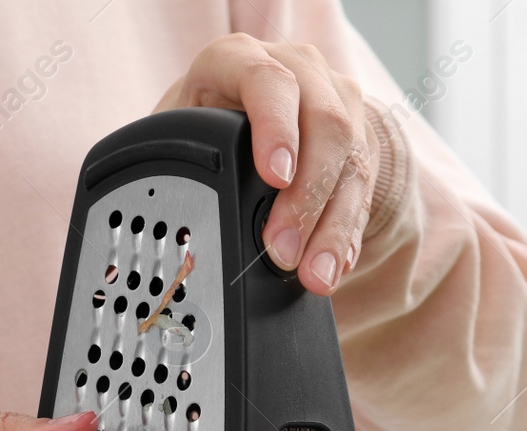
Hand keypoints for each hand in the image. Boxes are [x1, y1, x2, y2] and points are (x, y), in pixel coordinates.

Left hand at [156, 34, 377, 294]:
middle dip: (306, 198)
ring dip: (332, 227)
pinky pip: (363, 190)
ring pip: (352, 161)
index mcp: (240, 59)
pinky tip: (335, 265)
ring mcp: (336, 101)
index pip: (269, 82)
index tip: (274, 177)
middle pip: (325, 125)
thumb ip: (174, 159)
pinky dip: (347, 233)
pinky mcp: (359, 138)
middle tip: (282, 251)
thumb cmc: (198, 120)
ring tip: (314, 276)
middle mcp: (299, 71)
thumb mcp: (176, 129)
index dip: (276, 128)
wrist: (239, 107)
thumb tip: (163, 220)